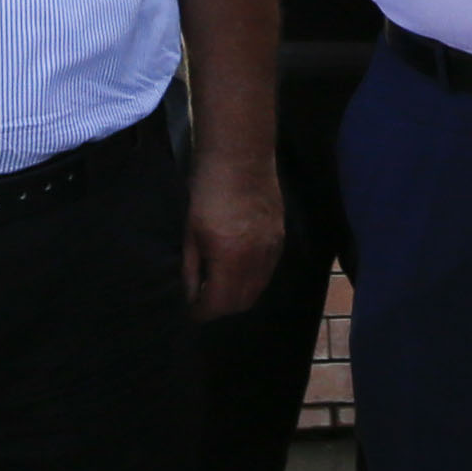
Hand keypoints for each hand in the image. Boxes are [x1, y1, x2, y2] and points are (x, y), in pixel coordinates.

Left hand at [185, 149, 282, 320]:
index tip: (191, 310)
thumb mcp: (190, 233)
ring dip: (238, 295)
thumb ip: (191, 269)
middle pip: (242, 302)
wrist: (241, 158)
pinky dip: (252, 279)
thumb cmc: (207, 192)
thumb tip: (190, 296)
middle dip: (221, 308)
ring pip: (258, 289)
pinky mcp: (281, 239)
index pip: (219, 303)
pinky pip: (268, 272)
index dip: (203, 312)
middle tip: (203, 300)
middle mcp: (257, 260)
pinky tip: (237, 268)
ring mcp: (273, 250)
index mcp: (230, 259)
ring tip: (219, 285)